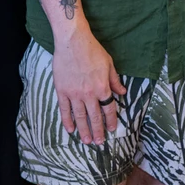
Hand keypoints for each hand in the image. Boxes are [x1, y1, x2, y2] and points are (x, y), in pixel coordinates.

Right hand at [52, 26, 126, 144]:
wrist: (73, 41)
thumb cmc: (92, 50)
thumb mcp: (109, 64)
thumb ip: (115, 80)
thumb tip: (122, 91)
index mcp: (102, 87)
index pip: (108, 109)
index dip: (110, 121)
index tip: (111, 129)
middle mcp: (89, 93)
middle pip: (94, 116)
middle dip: (97, 131)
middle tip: (98, 142)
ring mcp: (74, 93)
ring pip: (79, 116)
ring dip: (83, 130)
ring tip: (86, 140)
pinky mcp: (62, 90)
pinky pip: (64, 109)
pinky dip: (67, 120)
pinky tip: (70, 129)